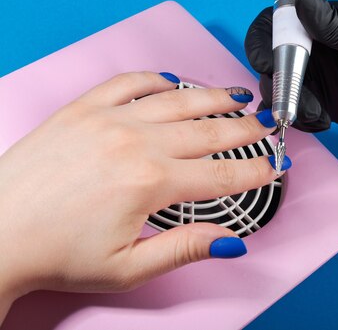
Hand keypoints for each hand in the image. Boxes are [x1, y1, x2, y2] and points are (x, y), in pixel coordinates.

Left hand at [0, 72, 283, 317]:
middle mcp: (135, 142)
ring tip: (238, 96)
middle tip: (268, 124)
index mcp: (150, 183)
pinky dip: (157, 79)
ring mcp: (108, 119)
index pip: (222, 174)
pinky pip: (129, 82)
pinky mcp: (83, 108)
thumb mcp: (128, 268)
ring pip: (178, 100)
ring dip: (214, 96)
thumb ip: (185, 248)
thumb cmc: (54, 254)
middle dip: (246, 128)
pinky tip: (175, 82)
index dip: (255, 171)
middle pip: (209, 130)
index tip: (274, 165)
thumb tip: (230, 242)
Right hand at [245, 0, 337, 182]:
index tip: (273, 66)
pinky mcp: (327, 102)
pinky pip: (296, 107)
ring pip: (282, 85)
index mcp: (332, 22)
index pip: (284, 20)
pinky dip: (298, 117)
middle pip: (274, 55)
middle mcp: (322, 47)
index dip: (267, 40)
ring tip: (318, 117)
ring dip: (289, 103)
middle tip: (291, 103)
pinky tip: (322, 124)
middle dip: (276, 79)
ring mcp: (324, 76)